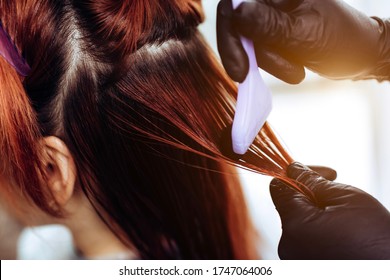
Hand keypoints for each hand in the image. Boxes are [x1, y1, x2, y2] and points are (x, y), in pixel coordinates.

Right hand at [217, 0, 389, 82]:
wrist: (359, 56)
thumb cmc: (341, 41)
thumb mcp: (303, 34)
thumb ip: (268, 25)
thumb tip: (236, 14)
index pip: (238, 2)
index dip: (231, 32)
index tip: (239, 65)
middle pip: (237, 22)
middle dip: (246, 53)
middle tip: (247, 77)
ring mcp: (272, 16)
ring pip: (246, 40)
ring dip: (266, 63)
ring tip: (296, 72)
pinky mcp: (273, 33)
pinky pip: (257, 48)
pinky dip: (269, 64)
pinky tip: (292, 69)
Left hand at [270, 162, 389, 258]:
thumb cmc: (376, 242)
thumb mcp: (348, 199)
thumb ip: (314, 181)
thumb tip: (294, 169)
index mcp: (295, 226)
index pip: (279, 187)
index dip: (299, 174)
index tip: (322, 174)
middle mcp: (288, 245)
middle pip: (290, 205)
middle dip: (311, 195)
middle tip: (341, 199)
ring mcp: (295, 259)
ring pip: (299, 222)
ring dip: (317, 214)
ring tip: (346, 222)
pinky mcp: (303, 265)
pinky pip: (305, 239)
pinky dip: (319, 231)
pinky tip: (341, 235)